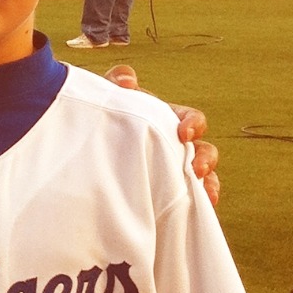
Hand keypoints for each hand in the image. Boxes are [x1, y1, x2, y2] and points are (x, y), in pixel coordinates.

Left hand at [105, 67, 219, 206]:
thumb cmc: (103, 118)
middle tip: (196, 168)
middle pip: (204, 151)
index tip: (184, 134)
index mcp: (168, 121)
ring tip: (206, 194)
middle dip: (205, 159)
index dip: (193, 125)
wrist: (84, 147)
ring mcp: (172, 170)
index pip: (192, 119)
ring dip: (208, 184)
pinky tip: (195, 212)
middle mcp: (176, 146)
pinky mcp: (164, 193)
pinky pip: (187, 200)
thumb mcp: (108, 98)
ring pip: (202, 177)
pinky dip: (197, 204)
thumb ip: (115, 82)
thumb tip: (128, 81)